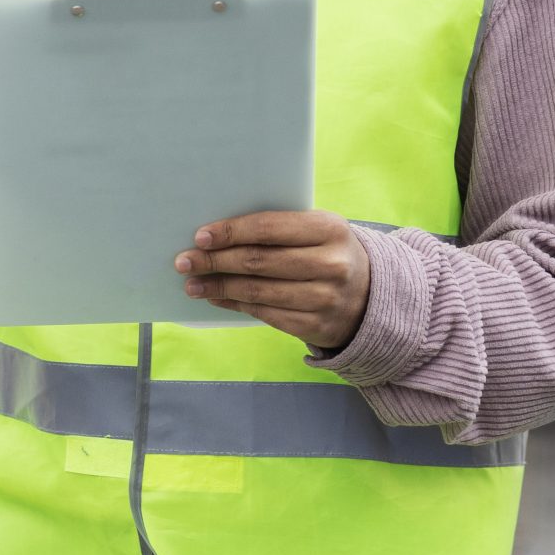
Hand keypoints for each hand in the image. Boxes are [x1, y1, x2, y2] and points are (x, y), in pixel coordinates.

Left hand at [177, 210, 371, 349]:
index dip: (232, 232)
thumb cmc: (328, 253)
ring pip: (258, 291)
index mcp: (330, 229)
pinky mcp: (315, 326)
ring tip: (192, 283)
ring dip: (218, 286)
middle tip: (185, 261)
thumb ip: (279, 228)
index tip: (201, 236)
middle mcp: (331, 264)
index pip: (271, 228)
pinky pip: (265, 314)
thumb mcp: (317, 231)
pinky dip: (235, 304)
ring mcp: (325, 299)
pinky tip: (216, 297)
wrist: (369, 296)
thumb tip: (218, 235)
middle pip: (259, 262)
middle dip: (216, 261)